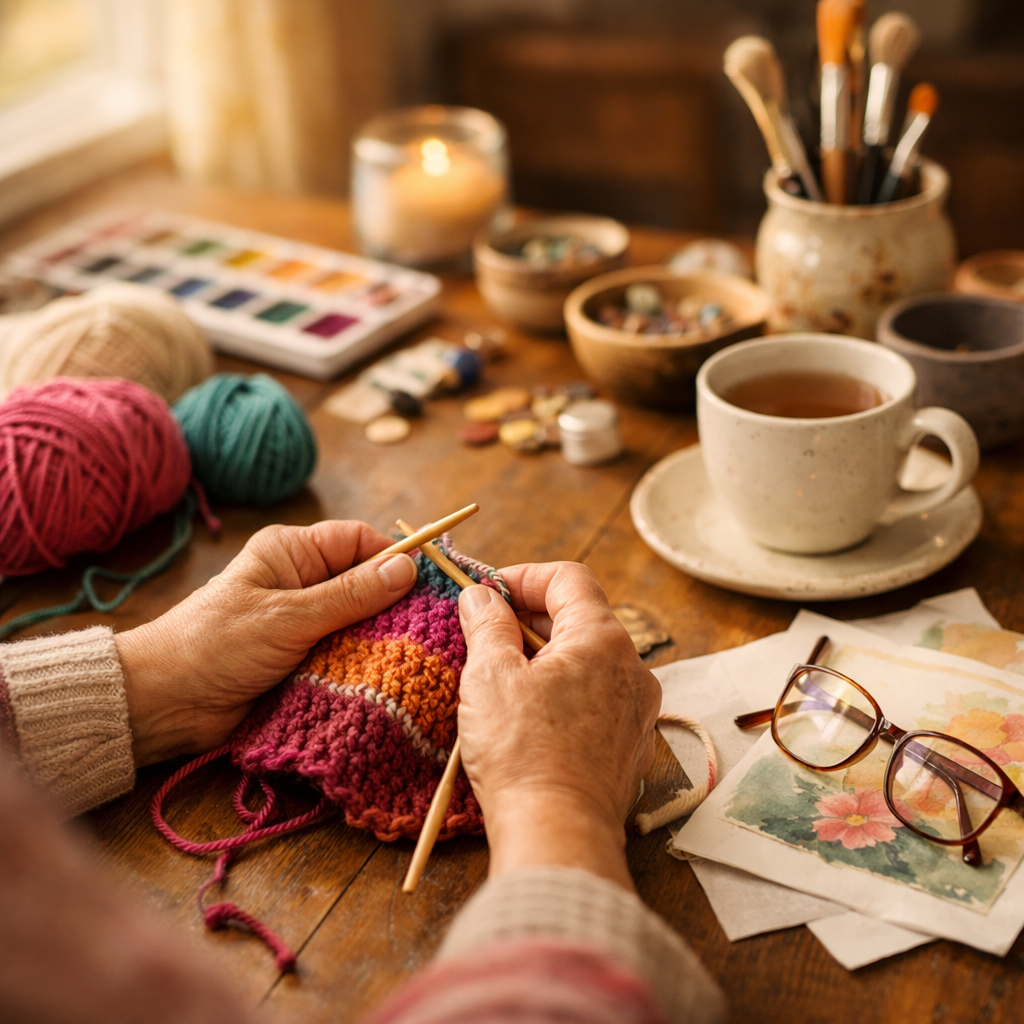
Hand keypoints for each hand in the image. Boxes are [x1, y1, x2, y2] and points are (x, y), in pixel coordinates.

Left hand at [115, 521, 416, 765]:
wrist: (167, 704)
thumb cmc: (217, 644)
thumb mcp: (288, 616)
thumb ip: (350, 595)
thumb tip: (408, 568)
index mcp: (293, 554)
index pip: (359, 541)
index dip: (395, 558)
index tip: (429, 582)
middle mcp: (304, 583)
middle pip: (367, 584)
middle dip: (395, 605)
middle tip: (430, 627)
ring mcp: (307, 624)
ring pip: (363, 624)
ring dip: (382, 641)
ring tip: (415, 656)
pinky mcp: (308, 661)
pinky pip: (349, 656)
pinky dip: (366, 666)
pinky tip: (391, 677)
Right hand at [456, 562, 660, 890]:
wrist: (559, 834)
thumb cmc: (523, 753)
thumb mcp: (491, 676)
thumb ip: (488, 624)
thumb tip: (481, 597)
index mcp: (603, 639)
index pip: (568, 578)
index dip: (523, 577)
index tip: (487, 592)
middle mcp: (632, 667)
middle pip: (580, 617)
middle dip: (530, 618)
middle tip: (486, 633)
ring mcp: (637, 708)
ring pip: (589, 660)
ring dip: (546, 656)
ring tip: (502, 675)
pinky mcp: (631, 744)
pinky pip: (597, 698)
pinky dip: (565, 691)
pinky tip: (530, 714)